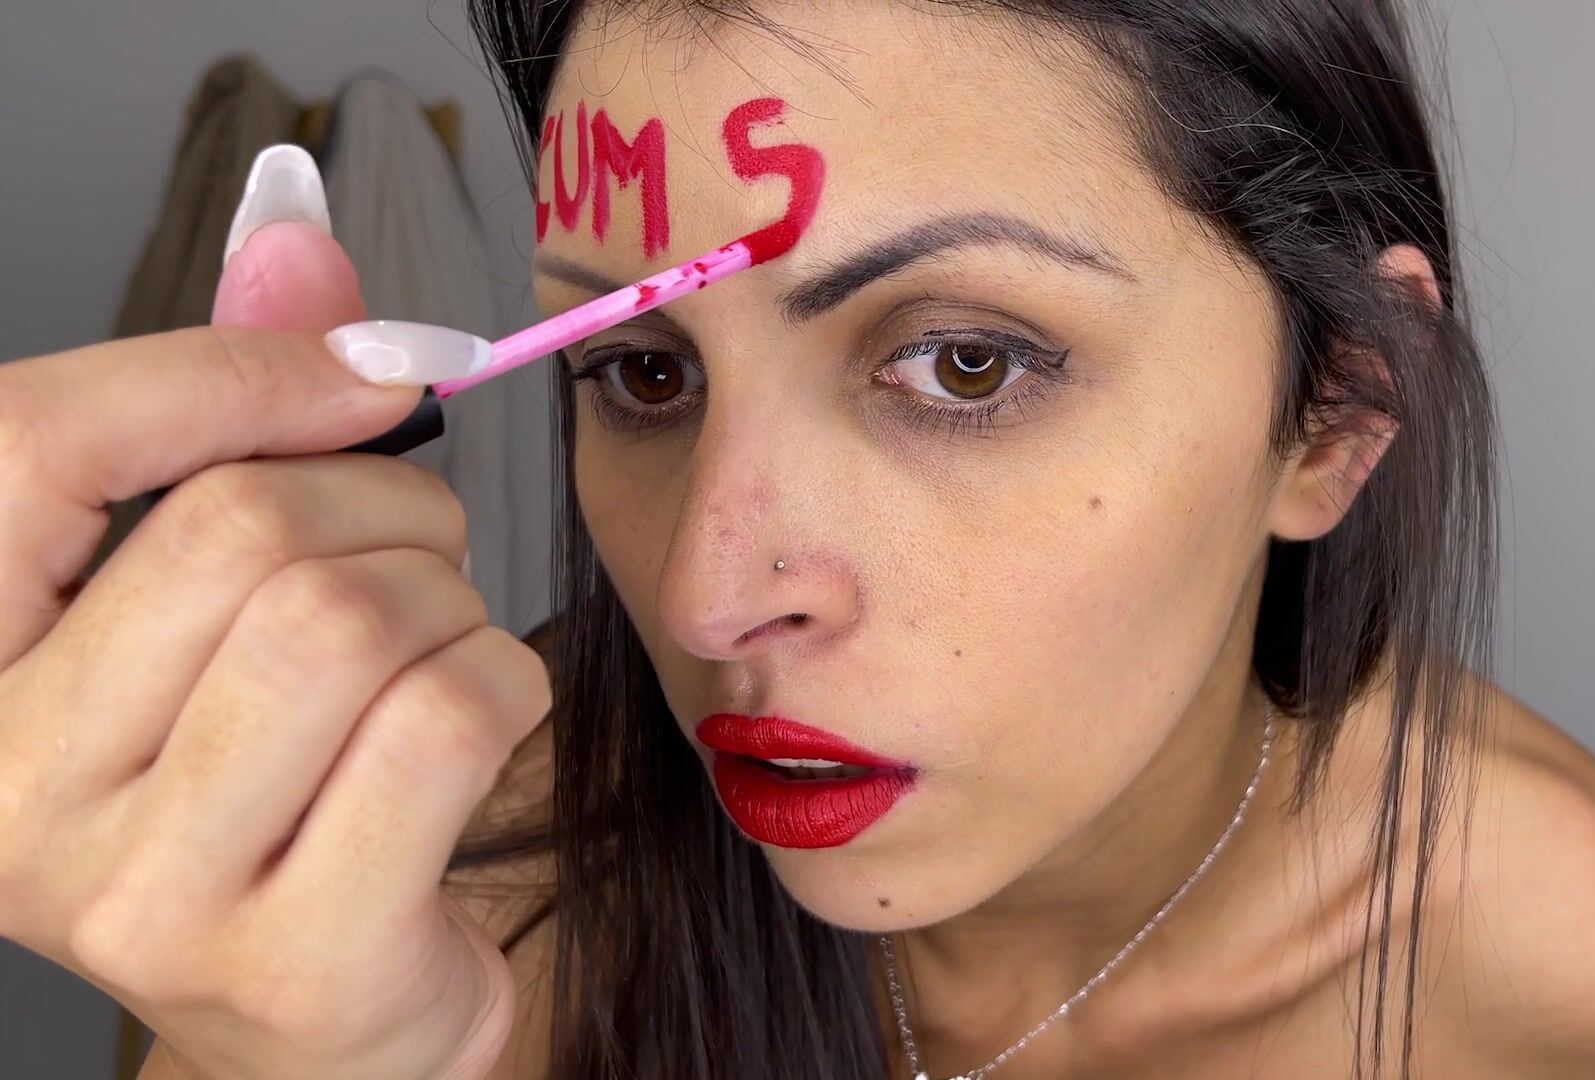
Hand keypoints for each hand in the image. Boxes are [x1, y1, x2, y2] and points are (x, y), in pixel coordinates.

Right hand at [0, 153, 547, 1079]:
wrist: (329, 1018)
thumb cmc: (279, 788)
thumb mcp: (221, 604)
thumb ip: (229, 421)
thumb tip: (297, 246)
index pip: (34, 445)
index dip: (220, 368)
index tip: (367, 365)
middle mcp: (6, 793)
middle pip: (236, 528)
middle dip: (386, 502)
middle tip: (420, 545)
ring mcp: (136, 893)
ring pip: (350, 617)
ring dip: (447, 595)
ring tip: (437, 642)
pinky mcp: (286, 957)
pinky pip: (443, 714)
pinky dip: (502, 679)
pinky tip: (477, 723)